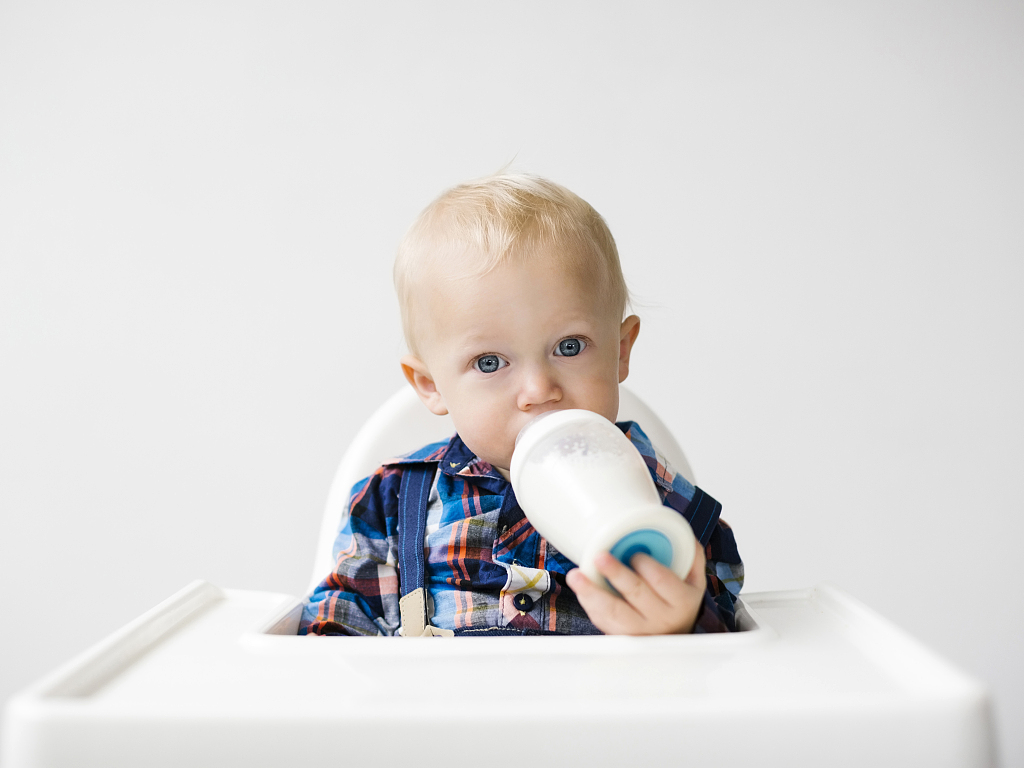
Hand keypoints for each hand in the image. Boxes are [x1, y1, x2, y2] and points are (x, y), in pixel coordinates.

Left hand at [565, 543, 706, 634]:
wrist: (673, 634)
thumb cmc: (678, 600)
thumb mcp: (693, 579)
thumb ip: (690, 553)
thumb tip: (676, 526)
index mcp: (681, 600)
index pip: (662, 579)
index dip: (646, 565)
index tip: (634, 553)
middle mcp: (662, 618)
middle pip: (636, 594)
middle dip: (616, 574)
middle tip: (600, 557)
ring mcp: (640, 630)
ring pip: (613, 613)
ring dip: (592, 592)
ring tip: (576, 576)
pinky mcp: (621, 636)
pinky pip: (603, 621)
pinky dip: (589, 603)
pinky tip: (581, 588)